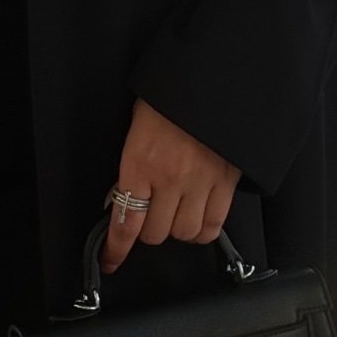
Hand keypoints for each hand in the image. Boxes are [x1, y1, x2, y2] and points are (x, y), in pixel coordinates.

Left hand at [102, 97, 242, 273]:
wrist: (209, 76)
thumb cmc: (169, 98)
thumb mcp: (136, 128)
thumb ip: (131, 167)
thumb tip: (122, 197)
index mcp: (140, 163)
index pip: (125, 222)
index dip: (116, 249)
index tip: (110, 260)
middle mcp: (169, 178)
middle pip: (156, 234)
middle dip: (149, 230)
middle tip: (150, 216)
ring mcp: (200, 182)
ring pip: (186, 233)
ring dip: (178, 229)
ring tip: (176, 214)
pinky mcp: (226, 182)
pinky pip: (214, 224)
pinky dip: (205, 229)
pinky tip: (199, 217)